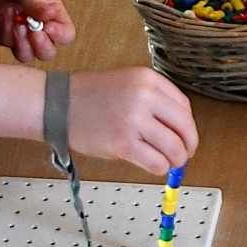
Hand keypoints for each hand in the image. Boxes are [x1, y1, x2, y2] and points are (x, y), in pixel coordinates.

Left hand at [0, 0, 74, 62]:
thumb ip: (37, 0)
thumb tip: (51, 16)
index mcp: (49, 7)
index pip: (64, 32)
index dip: (60, 35)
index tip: (49, 28)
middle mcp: (34, 20)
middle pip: (47, 49)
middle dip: (43, 46)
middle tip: (34, 33)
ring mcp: (15, 26)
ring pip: (27, 53)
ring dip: (25, 47)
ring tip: (18, 27)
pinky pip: (6, 45)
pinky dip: (7, 38)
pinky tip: (4, 20)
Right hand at [68, 68, 197, 173]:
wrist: (58, 103)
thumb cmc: (90, 96)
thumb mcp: (128, 83)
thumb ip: (154, 99)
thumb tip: (179, 128)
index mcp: (148, 79)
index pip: (184, 107)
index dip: (188, 127)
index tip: (186, 136)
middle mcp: (145, 96)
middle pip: (184, 128)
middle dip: (188, 146)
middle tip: (184, 155)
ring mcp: (134, 120)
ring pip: (174, 148)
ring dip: (176, 160)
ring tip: (169, 162)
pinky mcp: (123, 143)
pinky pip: (156, 162)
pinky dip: (160, 168)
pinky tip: (154, 165)